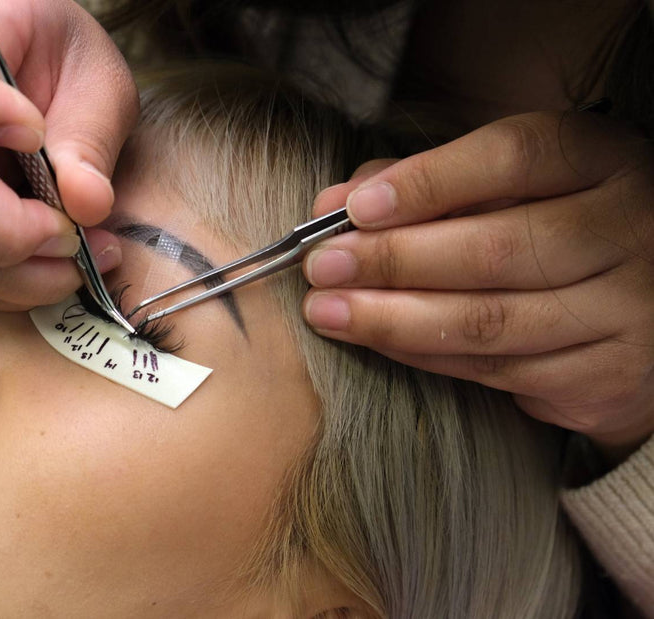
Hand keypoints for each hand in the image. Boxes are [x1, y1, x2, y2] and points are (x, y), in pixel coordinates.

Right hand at [0, 0, 137, 308]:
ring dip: (18, 272)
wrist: (3, 75)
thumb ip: (88, 128)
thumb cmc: (45, 57)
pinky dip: (9, 289)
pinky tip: (54, 271)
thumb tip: (87, 203)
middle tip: (72, 231)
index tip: (34, 132)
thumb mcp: (85, 67)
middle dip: (9, 225)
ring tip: (81, 258)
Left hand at [306, 111, 653, 459]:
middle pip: (494, 249)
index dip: (428, 181)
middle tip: (321, 267)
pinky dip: (423, 355)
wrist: (651, 307)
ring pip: (488, 322)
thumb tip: (334, 204)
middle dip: (391, 260)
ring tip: (327, 311)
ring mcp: (626, 312)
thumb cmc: (557, 224)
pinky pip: (495, 371)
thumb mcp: (514, 182)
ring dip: (391, 319)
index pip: (514, 157)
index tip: (356, 207)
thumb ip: (426, 181)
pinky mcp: (607, 379)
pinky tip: (377, 340)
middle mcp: (629, 232)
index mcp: (605, 161)